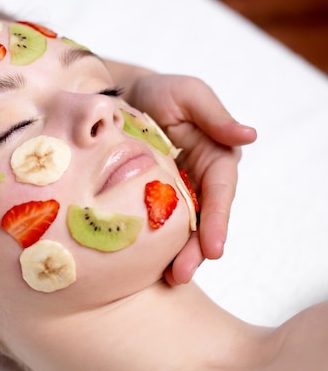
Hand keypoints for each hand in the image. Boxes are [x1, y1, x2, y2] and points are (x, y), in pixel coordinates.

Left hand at [126, 74, 256, 284]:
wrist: (121, 98)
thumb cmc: (159, 92)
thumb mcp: (188, 95)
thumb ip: (215, 116)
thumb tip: (248, 135)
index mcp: (215, 155)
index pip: (219, 191)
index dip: (218, 220)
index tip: (215, 249)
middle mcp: (200, 178)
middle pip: (203, 218)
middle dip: (197, 249)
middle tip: (182, 274)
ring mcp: (177, 190)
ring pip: (183, 227)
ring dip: (179, 253)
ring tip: (170, 278)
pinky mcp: (154, 196)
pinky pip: (159, 222)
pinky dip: (157, 243)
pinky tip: (150, 265)